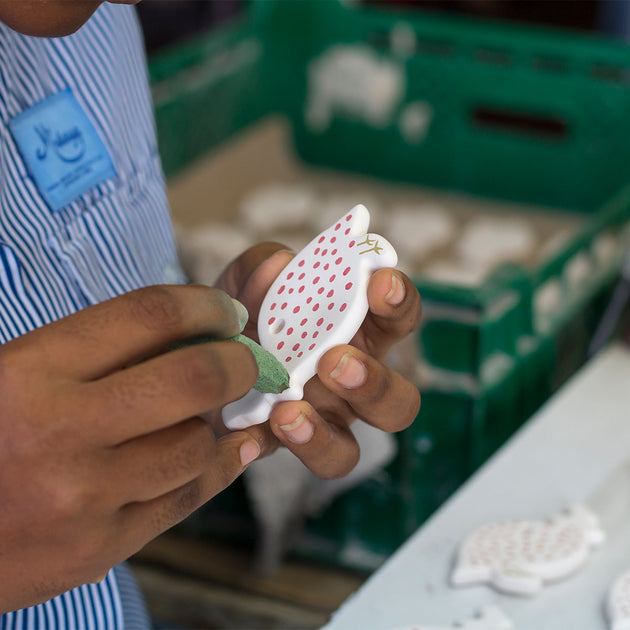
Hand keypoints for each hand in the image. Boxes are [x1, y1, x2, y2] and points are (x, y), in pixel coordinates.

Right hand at [0, 285, 259, 611]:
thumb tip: (183, 335)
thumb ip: (86, 353)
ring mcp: (84, 498)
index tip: (225, 312)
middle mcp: (60, 433)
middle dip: (237, 362)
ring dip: (214, 423)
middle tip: (244, 359)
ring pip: (197, 444)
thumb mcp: (10, 375)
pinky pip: (187, 498)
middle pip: (194, 378)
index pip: (149, 316)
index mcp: (29, 372)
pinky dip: (218, 468)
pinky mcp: (99, 548)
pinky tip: (230, 450)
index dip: (204, 305)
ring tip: (210, 413)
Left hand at [214, 243, 420, 477]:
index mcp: (355, 334)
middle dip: (374, 383)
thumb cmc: (243, 313)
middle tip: (333, 360)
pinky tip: (250, 428)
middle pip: (399, 402)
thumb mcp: (245, 282)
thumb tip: (280, 265)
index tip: (381, 284)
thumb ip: (261, 268)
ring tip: (288, 411)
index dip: (399, 301)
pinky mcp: (283, 446)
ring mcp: (320, 422)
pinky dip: (274, 446)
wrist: (198, 355)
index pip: (397, 318)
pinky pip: (289, 464)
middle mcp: (349, 384)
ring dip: (325, 434)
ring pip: (350, 451)